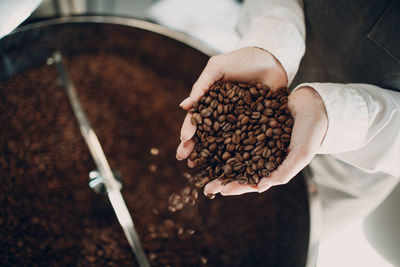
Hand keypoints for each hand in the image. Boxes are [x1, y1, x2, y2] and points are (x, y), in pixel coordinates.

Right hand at [176, 47, 325, 194]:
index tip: (184, 141)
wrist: (271, 58)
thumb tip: (184, 106)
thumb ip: (202, 85)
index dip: (189, 130)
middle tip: (187, 161)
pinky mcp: (257, 127)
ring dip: (214, 156)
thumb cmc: (241, 60)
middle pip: (208, 135)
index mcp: (211, 103)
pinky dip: (241, 155)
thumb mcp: (218, 68)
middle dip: (196, 148)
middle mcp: (223, 116)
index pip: (197, 119)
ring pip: (225, 142)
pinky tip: (235, 166)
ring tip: (205, 169)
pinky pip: (248, 142)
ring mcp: (240, 123)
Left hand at [204, 86, 327, 194]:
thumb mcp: (300, 154)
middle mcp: (262, 154)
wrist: (314, 104)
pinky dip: (222, 135)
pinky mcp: (252, 122)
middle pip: (239, 169)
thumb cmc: (311, 132)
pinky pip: (234, 130)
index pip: (253, 181)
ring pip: (233, 151)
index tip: (221, 191)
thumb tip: (260, 187)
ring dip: (218, 158)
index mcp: (273, 166)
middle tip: (205, 186)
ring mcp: (256, 138)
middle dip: (222, 178)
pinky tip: (207, 136)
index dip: (238, 187)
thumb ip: (283, 172)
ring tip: (201, 164)